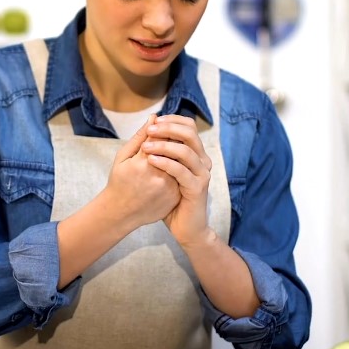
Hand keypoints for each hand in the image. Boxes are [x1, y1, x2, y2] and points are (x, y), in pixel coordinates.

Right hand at [103, 114, 180, 229]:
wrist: (122, 212)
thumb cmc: (119, 181)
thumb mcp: (122, 157)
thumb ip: (140, 137)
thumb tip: (154, 117)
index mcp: (143, 162)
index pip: (163, 137)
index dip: (164, 130)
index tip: (159, 129)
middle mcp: (159, 174)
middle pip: (176, 148)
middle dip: (173, 141)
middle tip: (167, 139)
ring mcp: (169, 186)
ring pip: (182, 162)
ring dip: (178, 155)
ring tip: (168, 155)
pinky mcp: (175, 195)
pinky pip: (182, 176)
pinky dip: (179, 169)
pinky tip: (171, 169)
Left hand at [140, 115, 212, 246]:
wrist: (185, 228)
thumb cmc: (171, 198)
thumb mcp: (162, 170)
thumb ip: (159, 147)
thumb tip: (152, 122)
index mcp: (196, 154)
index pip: (189, 127)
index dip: (172, 120)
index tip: (153, 122)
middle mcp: (202, 161)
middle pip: (190, 134)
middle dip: (168, 128)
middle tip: (150, 130)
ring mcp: (202, 175)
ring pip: (186, 151)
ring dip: (164, 145)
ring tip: (145, 147)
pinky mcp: (197, 188)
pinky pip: (181, 171)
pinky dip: (165, 163)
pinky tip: (151, 160)